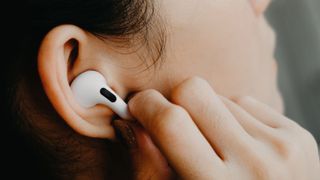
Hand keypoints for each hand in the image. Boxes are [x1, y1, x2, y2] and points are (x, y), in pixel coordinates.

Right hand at [115, 77, 319, 179]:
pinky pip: (246, 103)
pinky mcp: (298, 135)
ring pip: (221, 97)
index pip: (171, 122)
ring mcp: (282, 146)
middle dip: (174, 102)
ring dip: (208, 115)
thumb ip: (148, 167)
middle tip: (173, 123)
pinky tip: (237, 145)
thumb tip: (131, 123)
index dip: (145, 106)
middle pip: (194, 91)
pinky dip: (233, 118)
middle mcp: (256, 164)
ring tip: (215, 147)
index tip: (138, 106)